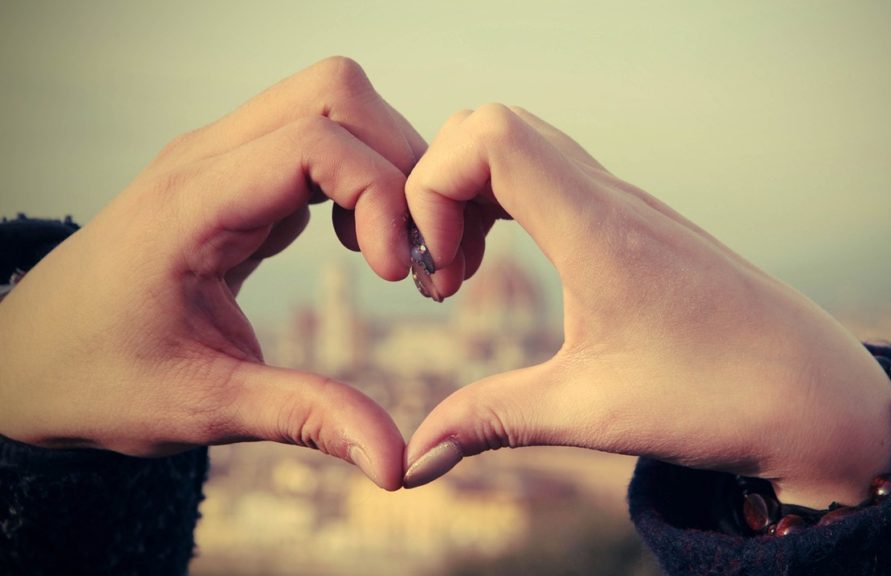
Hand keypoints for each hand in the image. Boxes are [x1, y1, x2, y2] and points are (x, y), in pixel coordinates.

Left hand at [0, 57, 422, 490]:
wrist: (28, 359)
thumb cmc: (98, 379)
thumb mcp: (203, 407)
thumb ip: (305, 420)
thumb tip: (396, 463)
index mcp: (191, 205)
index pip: (315, 142)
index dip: (380, 197)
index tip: (399, 276)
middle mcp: (206, 160)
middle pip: (335, 94)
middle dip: (399, 164)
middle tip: (416, 252)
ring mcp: (221, 160)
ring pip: (333, 106)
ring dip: (385, 167)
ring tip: (394, 252)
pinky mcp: (238, 176)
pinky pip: (319, 141)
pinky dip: (363, 181)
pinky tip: (364, 245)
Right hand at [402, 105, 890, 506]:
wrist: (816, 394)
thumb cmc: (716, 398)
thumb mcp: (589, 413)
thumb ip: (490, 421)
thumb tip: (414, 459)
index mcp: (597, 230)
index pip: (488, 137)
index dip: (432, 188)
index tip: (443, 272)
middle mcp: (611, 198)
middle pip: (492, 126)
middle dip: (439, 190)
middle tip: (444, 274)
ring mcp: (626, 203)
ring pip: (521, 145)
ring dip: (472, 197)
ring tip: (466, 275)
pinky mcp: (636, 222)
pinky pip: (551, 175)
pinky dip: (506, 204)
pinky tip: (510, 267)